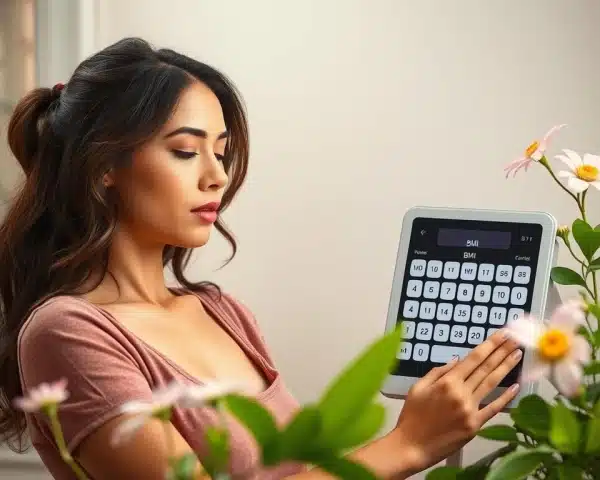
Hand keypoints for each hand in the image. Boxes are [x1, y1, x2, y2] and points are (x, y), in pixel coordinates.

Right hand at [391, 330, 521, 474]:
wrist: (411, 446)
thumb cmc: (411, 417)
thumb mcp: (418, 388)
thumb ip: (438, 372)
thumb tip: (457, 361)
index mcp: (446, 382)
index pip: (474, 358)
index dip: (490, 345)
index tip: (502, 334)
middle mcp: (461, 393)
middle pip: (486, 368)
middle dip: (502, 351)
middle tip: (515, 340)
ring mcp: (470, 410)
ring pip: (492, 384)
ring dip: (507, 367)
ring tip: (517, 355)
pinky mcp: (475, 425)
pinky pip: (494, 408)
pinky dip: (506, 397)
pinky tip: (516, 386)